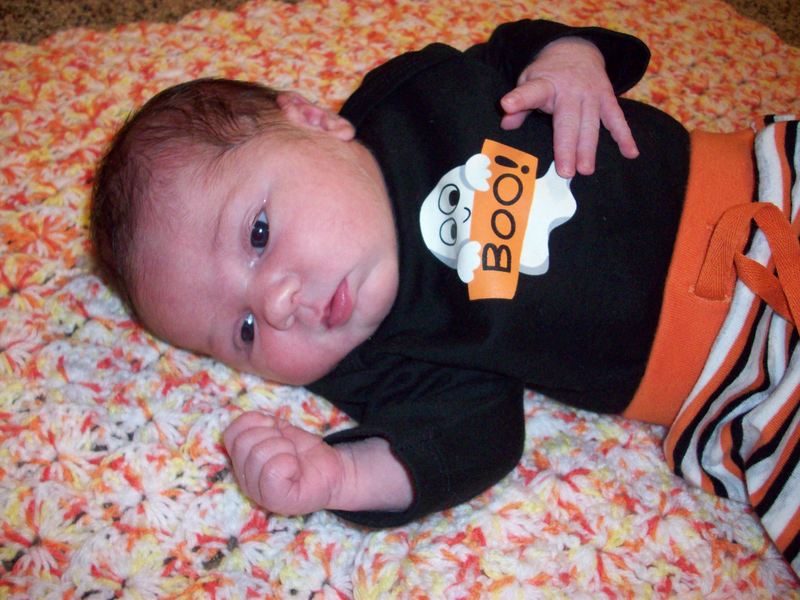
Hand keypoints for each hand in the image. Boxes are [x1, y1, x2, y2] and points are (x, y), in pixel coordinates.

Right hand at [223, 411, 344, 514]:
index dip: (256, 423)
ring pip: (259, 454)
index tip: (275, 429)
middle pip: (243, 442)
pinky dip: (289, 463)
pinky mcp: (274, 501)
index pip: (231, 433)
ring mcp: (257, 493)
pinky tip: (295, 470)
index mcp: (241, 461)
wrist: (332, 470)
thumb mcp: (278, 430)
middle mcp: (244, 479)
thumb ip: (259, 423)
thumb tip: (257, 419)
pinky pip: (272, 471)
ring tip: (293, 459)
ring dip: (284, 448)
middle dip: (272, 436)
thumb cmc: (303, 451)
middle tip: (287, 447)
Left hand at [500, 37, 638, 176]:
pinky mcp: (607, 99)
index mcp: (546, 84)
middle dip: (566, 147)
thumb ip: (521, 105)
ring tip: (585, 170)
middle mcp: (571, 90)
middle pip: (568, 122)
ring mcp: (591, 95)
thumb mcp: (529, 81)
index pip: (531, 92)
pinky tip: (630, 153)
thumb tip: (505, 125)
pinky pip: (617, 119)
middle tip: (565, 171)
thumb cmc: (548, 75)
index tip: (507, 105)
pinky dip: (624, 136)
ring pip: (590, 125)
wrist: (577, 49)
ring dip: (589, 148)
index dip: (520, 99)